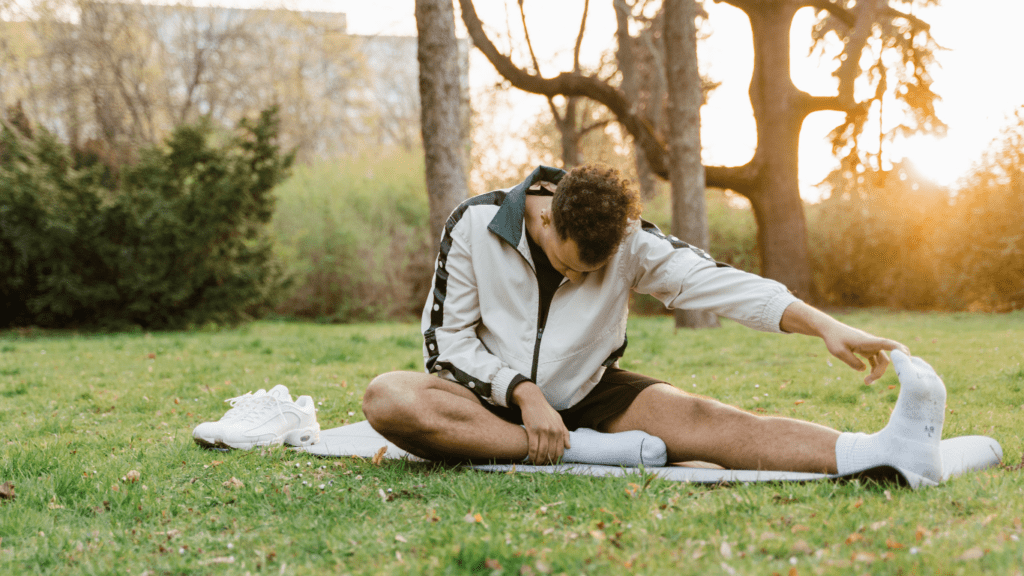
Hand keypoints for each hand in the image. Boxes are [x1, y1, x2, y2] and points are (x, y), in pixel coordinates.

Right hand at [512, 382, 570, 463]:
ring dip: (539, 460)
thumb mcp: (558, 419)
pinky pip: (533, 447)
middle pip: (551, 453)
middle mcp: (553, 431)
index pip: (560, 450)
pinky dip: (532, 455)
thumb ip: (564, 433)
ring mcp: (543, 431)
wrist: (533, 400)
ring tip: (536, 464)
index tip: (551, 463)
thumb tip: (569, 447)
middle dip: (547, 462)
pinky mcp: (533, 430)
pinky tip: (530, 458)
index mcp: (560, 430)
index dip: (555, 459)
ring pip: (542, 452)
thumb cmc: (545, 411)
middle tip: (542, 465)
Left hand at [781, 302, 910, 384]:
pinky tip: (867, 377)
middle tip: (869, 382)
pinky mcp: (867, 350)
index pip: (887, 344)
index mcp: (867, 341)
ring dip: (877, 372)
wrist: (829, 330)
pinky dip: (874, 369)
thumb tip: (864, 370)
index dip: (898, 350)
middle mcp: (872, 344)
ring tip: (866, 383)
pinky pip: (876, 361)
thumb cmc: (834, 339)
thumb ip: (852, 362)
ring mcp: (871, 347)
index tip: (907, 356)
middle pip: (885, 359)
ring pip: (882, 361)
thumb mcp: (839, 352)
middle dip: (881, 371)